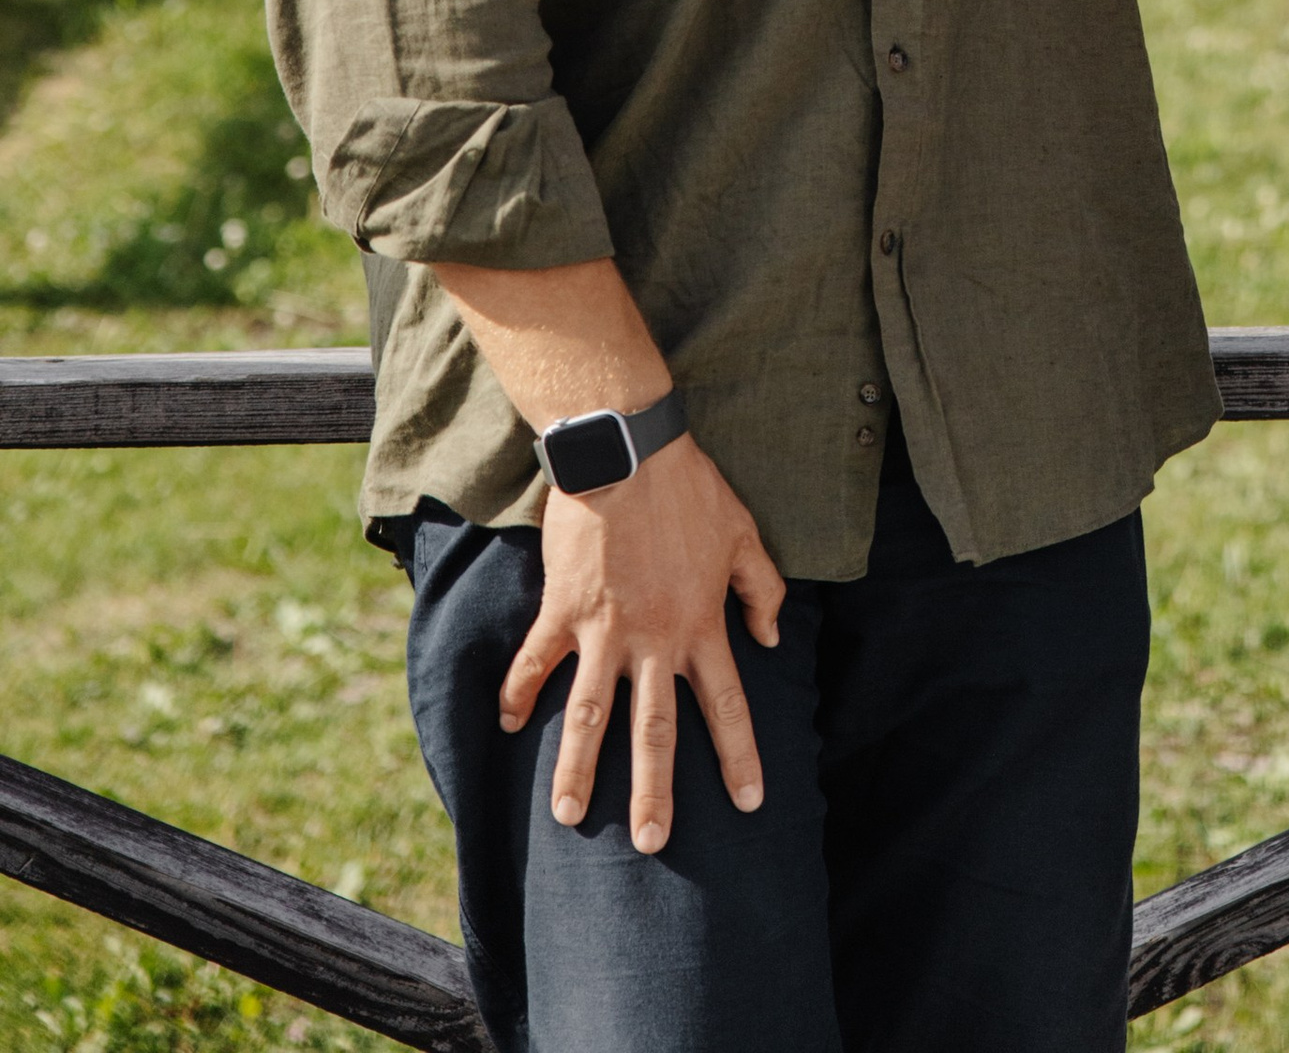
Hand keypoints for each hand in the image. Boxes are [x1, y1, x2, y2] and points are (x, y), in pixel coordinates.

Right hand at [500, 430, 786, 855]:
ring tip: (569, 817)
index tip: (750, 803)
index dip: (739, 755)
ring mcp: (603, 630)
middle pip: (655, 730)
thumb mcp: (744, 534)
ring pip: (590, 714)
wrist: (628, 452)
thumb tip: (771, 637)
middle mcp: (654, 639)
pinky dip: (519, 693)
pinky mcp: (562, 610)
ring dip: (578, 769)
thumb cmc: (690, 490)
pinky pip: (536, 661)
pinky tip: (508, 725)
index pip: (726, 705)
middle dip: (655, 791)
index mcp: (700, 625)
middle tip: (652, 845)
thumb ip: (762, 589)